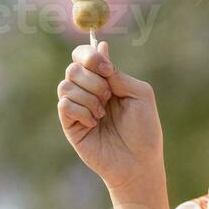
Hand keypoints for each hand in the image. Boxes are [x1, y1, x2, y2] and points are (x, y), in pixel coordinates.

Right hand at [57, 41, 164, 193]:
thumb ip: (118, 73)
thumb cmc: (144, 130)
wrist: (139, 162)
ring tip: (102, 113)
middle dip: (93, 81)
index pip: (83, 55)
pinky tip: (94, 123)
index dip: (90, 56)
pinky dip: (81, 111)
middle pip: (73, 68)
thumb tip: (100, 46)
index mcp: (104, 80)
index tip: (107, 70)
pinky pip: (64, 105)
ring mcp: (77, 108)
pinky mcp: (70, 125)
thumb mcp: (139, 94)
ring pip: (66, 85)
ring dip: (89, 97)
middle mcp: (88, 91)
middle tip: (109, 97)